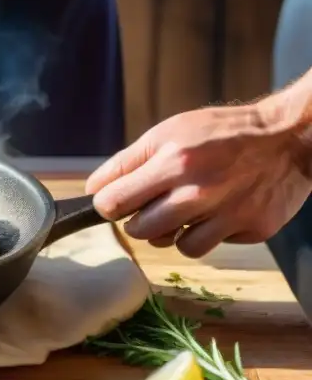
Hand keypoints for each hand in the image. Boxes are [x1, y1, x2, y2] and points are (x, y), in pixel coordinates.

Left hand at [85, 102, 311, 257]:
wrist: (286, 137)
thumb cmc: (221, 133)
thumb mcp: (168, 132)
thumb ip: (127, 162)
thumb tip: (93, 189)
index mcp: (173, 161)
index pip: (114, 201)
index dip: (107, 204)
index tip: (113, 201)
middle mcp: (199, 190)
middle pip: (139, 230)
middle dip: (138, 221)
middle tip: (151, 205)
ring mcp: (228, 213)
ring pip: (174, 247)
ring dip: (172, 233)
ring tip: (185, 209)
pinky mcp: (252, 228)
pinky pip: (210, 247)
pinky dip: (206, 235)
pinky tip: (213, 215)